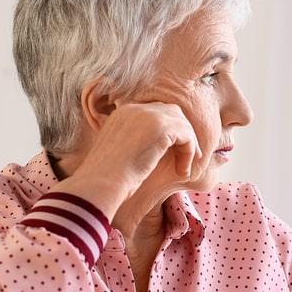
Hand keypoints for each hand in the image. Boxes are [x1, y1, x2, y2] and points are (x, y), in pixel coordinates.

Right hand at [49, 102, 202, 219]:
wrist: (101, 182)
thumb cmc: (106, 178)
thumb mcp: (119, 154)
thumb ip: (134, 144)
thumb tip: (153, 150)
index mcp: (122, 114)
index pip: (154, 113)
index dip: (169, 132)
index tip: (175, 152)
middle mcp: (134, 109)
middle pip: (171, 112)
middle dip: (183, 133)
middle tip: (190, 156)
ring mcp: (148, 115)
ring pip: (182, 124)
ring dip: (188, 146)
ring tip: (184, 169)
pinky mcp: (161, 127)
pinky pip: (186, 136)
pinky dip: (189, 153)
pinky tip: (182, 172)